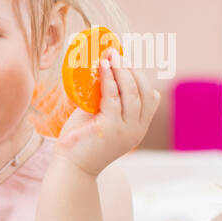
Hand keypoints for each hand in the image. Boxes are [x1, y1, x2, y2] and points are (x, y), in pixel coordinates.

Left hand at [55, 49, 160, 177]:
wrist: (70, 167)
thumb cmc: (81, 142)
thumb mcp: (100, 118)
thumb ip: (107, 101)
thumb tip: (103, 72)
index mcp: (138, 127)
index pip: (150, 97)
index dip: (141, 77)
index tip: (127, 62)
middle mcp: (137, 129)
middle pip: (144, 91)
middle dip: (132, 69)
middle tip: (117, 54)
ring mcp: (126, 129)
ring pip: (132, 92)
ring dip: (122, 70)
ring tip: (111, 56)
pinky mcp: (110, 128)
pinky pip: (113, 98)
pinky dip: (109, 79)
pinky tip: (103, 67)